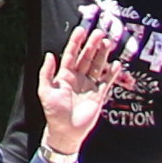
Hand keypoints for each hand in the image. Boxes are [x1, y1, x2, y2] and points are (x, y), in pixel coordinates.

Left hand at [32, 15, 125, 162]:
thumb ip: (46, 72)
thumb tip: (49, 54)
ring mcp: (89, 86)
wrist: (65, 132)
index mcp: (64, 76)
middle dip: (92, 45)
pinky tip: (116, 64)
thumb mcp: (45, 91)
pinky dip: (112, 73)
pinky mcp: (99, 96)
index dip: (76, 42)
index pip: (71, 55)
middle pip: (86, 58)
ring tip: (107, 42)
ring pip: (97, 67)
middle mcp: (78, 79)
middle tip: (99, 32)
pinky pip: (106, 82)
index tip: (81, 30)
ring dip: (102, 55)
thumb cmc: (53, 112)